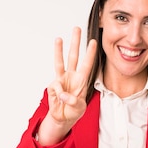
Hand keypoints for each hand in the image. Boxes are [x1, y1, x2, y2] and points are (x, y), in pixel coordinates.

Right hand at [39, 27, 96, 144]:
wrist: (62, 117)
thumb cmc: (74, 111)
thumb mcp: (79, 108)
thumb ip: (73, 101)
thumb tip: (63, 93)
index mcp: (82, 80)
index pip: (87, 63)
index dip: (90, 53)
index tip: (94, 42)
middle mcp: (72, 76)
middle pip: (74, 56)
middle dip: (75, 42)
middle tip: (76, 29)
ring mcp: (62, 79)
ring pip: (60, 62)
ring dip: (59, 50)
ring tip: (59, 38)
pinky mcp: (53, 85)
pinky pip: (56, 86)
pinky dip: (59, 94)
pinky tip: (60, 99)